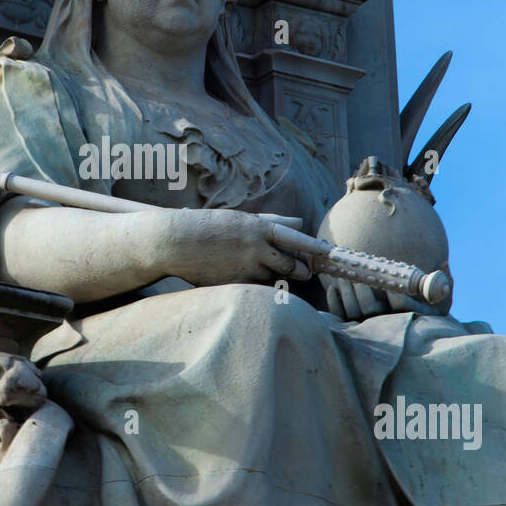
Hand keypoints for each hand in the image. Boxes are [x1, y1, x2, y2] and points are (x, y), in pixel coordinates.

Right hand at [154, 208, 311, 287]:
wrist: (177, 242)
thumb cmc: (209, 226)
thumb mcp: (241, 218)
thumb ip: (273, 221)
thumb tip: (300, 222)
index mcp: (258, 228)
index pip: (295, 238)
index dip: (313, 247)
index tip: (329, 252)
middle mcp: (255, 249)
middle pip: (290, 265)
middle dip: (300, 270)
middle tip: (306, 272)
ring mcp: (245, 269)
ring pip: (273, 278)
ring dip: (277, 277)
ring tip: (268, 271)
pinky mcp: (235, 284)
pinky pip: (255, 287)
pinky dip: (257, 284)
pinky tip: (246, 278)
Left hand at [321, 276, 450, 321]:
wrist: (410, 330)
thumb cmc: (429, 311)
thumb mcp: (442, 300)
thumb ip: (446, 283)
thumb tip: (444, 262)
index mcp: (412, 317)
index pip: (402, 308)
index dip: (396, 298)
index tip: (391, 286)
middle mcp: (389, 325)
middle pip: (372, 311)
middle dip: (363, 293)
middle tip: (357, 276)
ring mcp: (371, 328)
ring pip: (355, 314)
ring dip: (347, 295)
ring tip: (343, 277)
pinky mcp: (354, 328)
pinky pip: (341, 318)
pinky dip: (335, 304)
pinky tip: (333, 289)